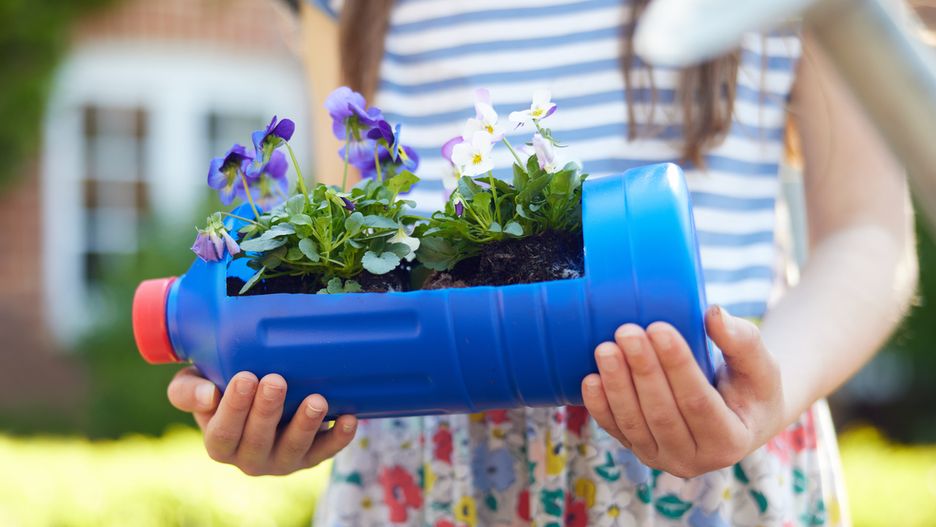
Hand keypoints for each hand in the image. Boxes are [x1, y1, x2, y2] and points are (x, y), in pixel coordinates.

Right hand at [167, 367, 356, 475]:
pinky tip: (349, 419)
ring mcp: (282, 460)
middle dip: (268, 411)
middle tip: (276, 381)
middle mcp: (250, 458)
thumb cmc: (220, 384)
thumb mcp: (195, 383)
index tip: (245, 377)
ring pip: (294, 450)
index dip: (234, 408)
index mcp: (220, 443)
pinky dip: (339, 437)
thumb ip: (189, 389)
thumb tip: (208, 393)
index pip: (223, 433)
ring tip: (316, 401)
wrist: (257, 392)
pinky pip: (326, 451)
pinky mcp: (310, 456)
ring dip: (306, 426)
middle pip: (258, 441)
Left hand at [581, 306, 783, 477]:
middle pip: (662, 413)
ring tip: (605, 348)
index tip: (659, 328)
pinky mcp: (640, 450)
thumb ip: (742, 340)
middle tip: (627, 331)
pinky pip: (616, 430)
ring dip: (616, 385)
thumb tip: (713, 313)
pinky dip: (600, 406)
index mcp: (731, 442)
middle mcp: (695, 460)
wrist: (738, 416)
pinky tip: (590, 379)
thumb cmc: (752, 386)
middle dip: (642, 371)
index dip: (677, 366)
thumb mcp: (760, 365)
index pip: (699, 403)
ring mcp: (663, 459)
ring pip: (634, 424)